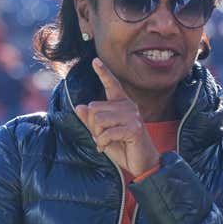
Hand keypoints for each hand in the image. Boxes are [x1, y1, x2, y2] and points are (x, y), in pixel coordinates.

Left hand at [74, 58, 160, 176]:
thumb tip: (79, 107)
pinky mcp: (133, 128)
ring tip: (104, 142)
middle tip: (100, 137)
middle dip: (91, 126)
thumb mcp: (103, 134)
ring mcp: (132, 116)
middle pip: (93, 107)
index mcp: (122, 104)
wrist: (143, 163)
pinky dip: (102, 143)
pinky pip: (107, 132)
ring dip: (97, 135)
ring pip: (98, 119)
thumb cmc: (123, 147)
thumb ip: (91, 121)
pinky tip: (106, 147)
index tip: (95, 60)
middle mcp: (128, 106)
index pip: (112, 85)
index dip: (103, 72)